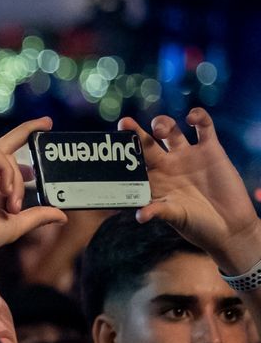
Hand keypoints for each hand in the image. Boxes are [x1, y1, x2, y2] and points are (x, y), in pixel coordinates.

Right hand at [0, 118, 65, 262]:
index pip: (3, 161)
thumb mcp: (15, 222)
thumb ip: (37, 215)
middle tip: (48, 121)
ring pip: (6, 157)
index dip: (22, 156)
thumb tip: (62, 216)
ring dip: (16, 180)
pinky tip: (4, 191)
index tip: (38, 154)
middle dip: (27, 131)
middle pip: (4, 143)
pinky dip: (7, 173)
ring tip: (13, 204)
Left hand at [122, 110, 260, 275]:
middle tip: (124, 122)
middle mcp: (168, 165)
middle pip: (147, 143)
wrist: (230, 225)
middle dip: (136, 132)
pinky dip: (199, 117)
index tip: (114, 145)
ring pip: (171, 130)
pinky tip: (191, 118)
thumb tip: (141, 216)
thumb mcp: (176, 217)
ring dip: (163, 123)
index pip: (134, 162)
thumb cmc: (197, 225)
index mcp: (154, 180)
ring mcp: (188, 155)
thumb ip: (159, 211)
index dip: (123, 153)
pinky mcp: (211, 150)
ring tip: (160, 129)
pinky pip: (204, 127)